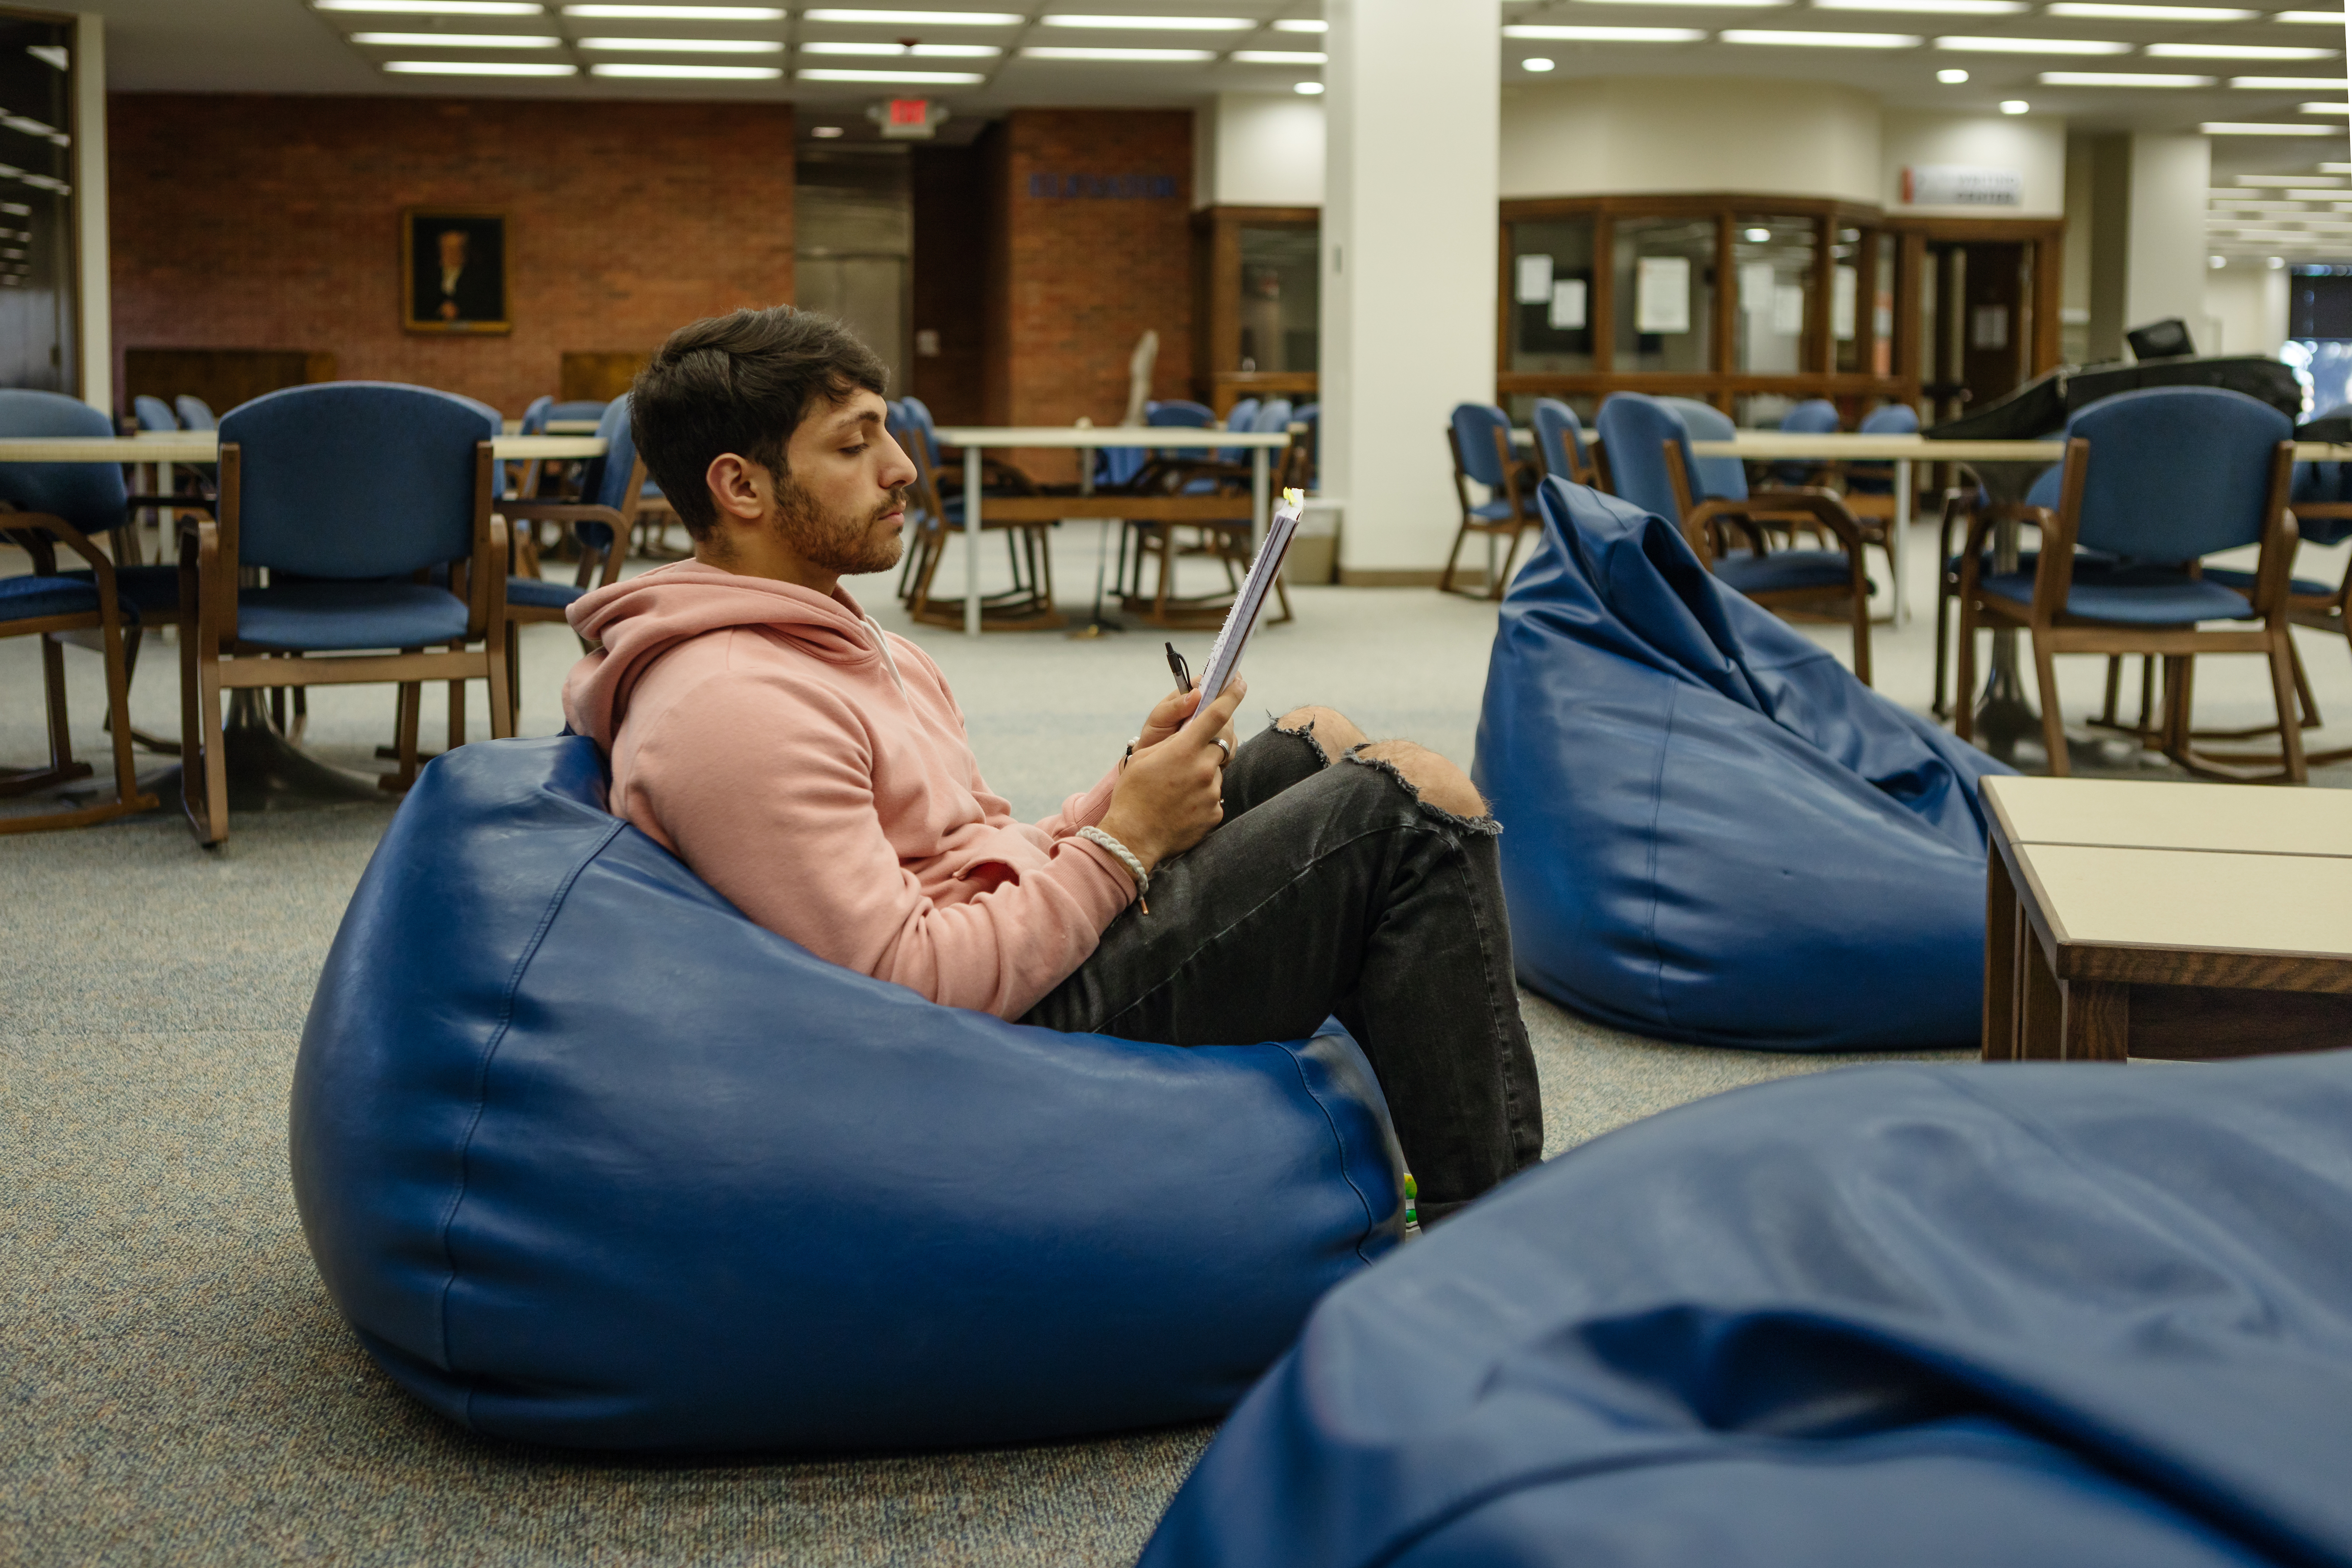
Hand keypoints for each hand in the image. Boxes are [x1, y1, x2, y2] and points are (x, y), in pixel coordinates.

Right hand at [1099, 679, 1246, 872]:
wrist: (1133, 838)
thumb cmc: (1133, 793)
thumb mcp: (1146, 755)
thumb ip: (1175, 737)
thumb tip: (1195, 724)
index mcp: (1184, 749)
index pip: (1217, 713)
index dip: (1231, 694)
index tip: (1239, 681)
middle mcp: (1203, 768)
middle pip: (1224, 740)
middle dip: (1214, 738)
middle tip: (1198, 743)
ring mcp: (1211, 792)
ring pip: (1218, 769)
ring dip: (1205, 770)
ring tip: (1178, 784)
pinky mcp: (1215, 812)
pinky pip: (1215, 794)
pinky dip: (1202, 794)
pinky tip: (1182, 802)